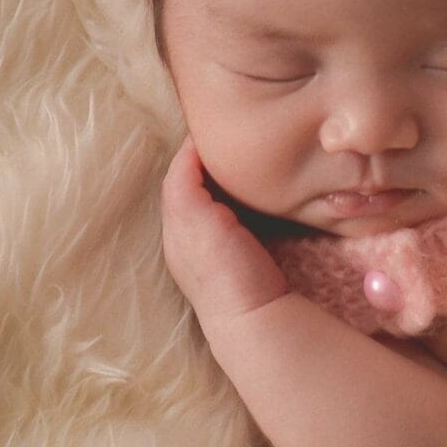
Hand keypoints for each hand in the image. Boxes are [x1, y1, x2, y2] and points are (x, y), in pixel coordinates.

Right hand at [159, 135, 291, 323]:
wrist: (253, 316)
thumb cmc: (258, 294)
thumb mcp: (245, 258)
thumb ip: (245, 236)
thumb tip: (270, 216)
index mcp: (188, 250)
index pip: (188, 206)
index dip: (199, 182)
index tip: (218, 162)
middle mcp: (176, 238)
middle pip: (177, 188)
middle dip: (191, 162)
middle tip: (210, 135)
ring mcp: (177, 226)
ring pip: (177, 177)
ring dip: (191, 153)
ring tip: (210, 130)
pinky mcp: (189, 214)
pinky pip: (184, 172)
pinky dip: (193, 153)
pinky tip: (208, 138)